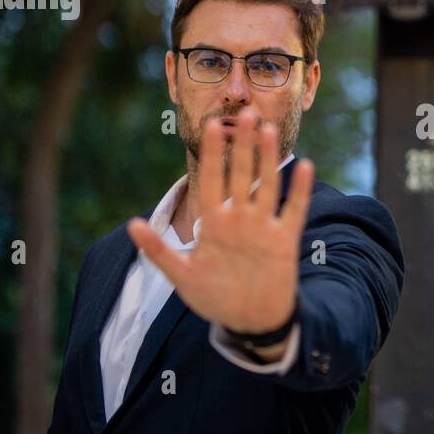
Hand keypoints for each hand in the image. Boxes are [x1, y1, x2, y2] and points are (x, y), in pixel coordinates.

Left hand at [127, 108, 314, 334]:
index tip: (211, 126)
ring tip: (268, 131)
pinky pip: (293, 209)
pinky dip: (299, 189)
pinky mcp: (284, 239)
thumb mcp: (182, 276)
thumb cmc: (214, 298)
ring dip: (267, 159)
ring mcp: (262, 227)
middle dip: (242, 145)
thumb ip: (158, 251)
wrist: (249, 321)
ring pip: (266, 185)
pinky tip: (303, 165)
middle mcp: (239, 219)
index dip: (212, 154)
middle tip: (245, 112)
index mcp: (214, 223)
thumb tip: (129, 225)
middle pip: (240, 174)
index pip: (211, 180)